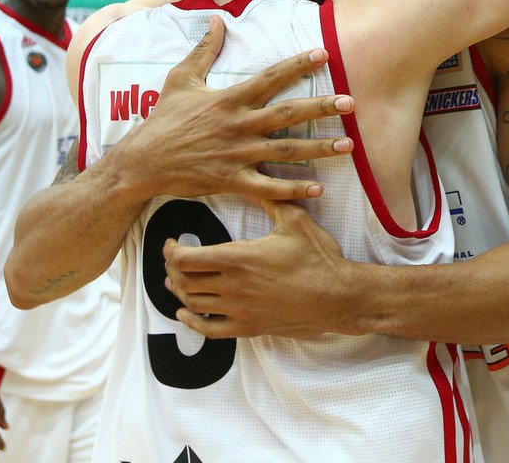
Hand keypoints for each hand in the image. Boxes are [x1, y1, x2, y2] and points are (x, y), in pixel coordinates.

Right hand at [112, 16, 354, 202]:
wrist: (143, 161)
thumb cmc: (163, 119)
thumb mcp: (180, 78)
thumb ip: (203, 50)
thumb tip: (217, 19)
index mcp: (229, 98)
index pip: (270, 77)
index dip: (298, 64)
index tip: (324, 54)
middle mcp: (238, 125)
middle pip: (287, 114)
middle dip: (321, 107)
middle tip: (351, 103)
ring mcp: (237, 155)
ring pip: (286, 152)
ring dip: (319, 149)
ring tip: (348, 146)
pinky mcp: (232, 181)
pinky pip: (268, 187)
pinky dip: (294, 189)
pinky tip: (319, 188)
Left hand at [163, 199, 352, 337]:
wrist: (338, 297)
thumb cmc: (318, 257)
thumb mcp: (295, 219)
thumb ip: (270, 198)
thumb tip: (255, 177)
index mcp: (239, 259)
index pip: (186, 259)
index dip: (170, 250)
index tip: (170, 242)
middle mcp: (233, 287)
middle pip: (183, 281)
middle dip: (171, 268)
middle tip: (172, 257)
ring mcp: (240, 310)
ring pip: (193, 304)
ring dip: (178, 292)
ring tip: (175, 280)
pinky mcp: (249, 327)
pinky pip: (210, 330)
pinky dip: (192, 322)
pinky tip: (185, 314)